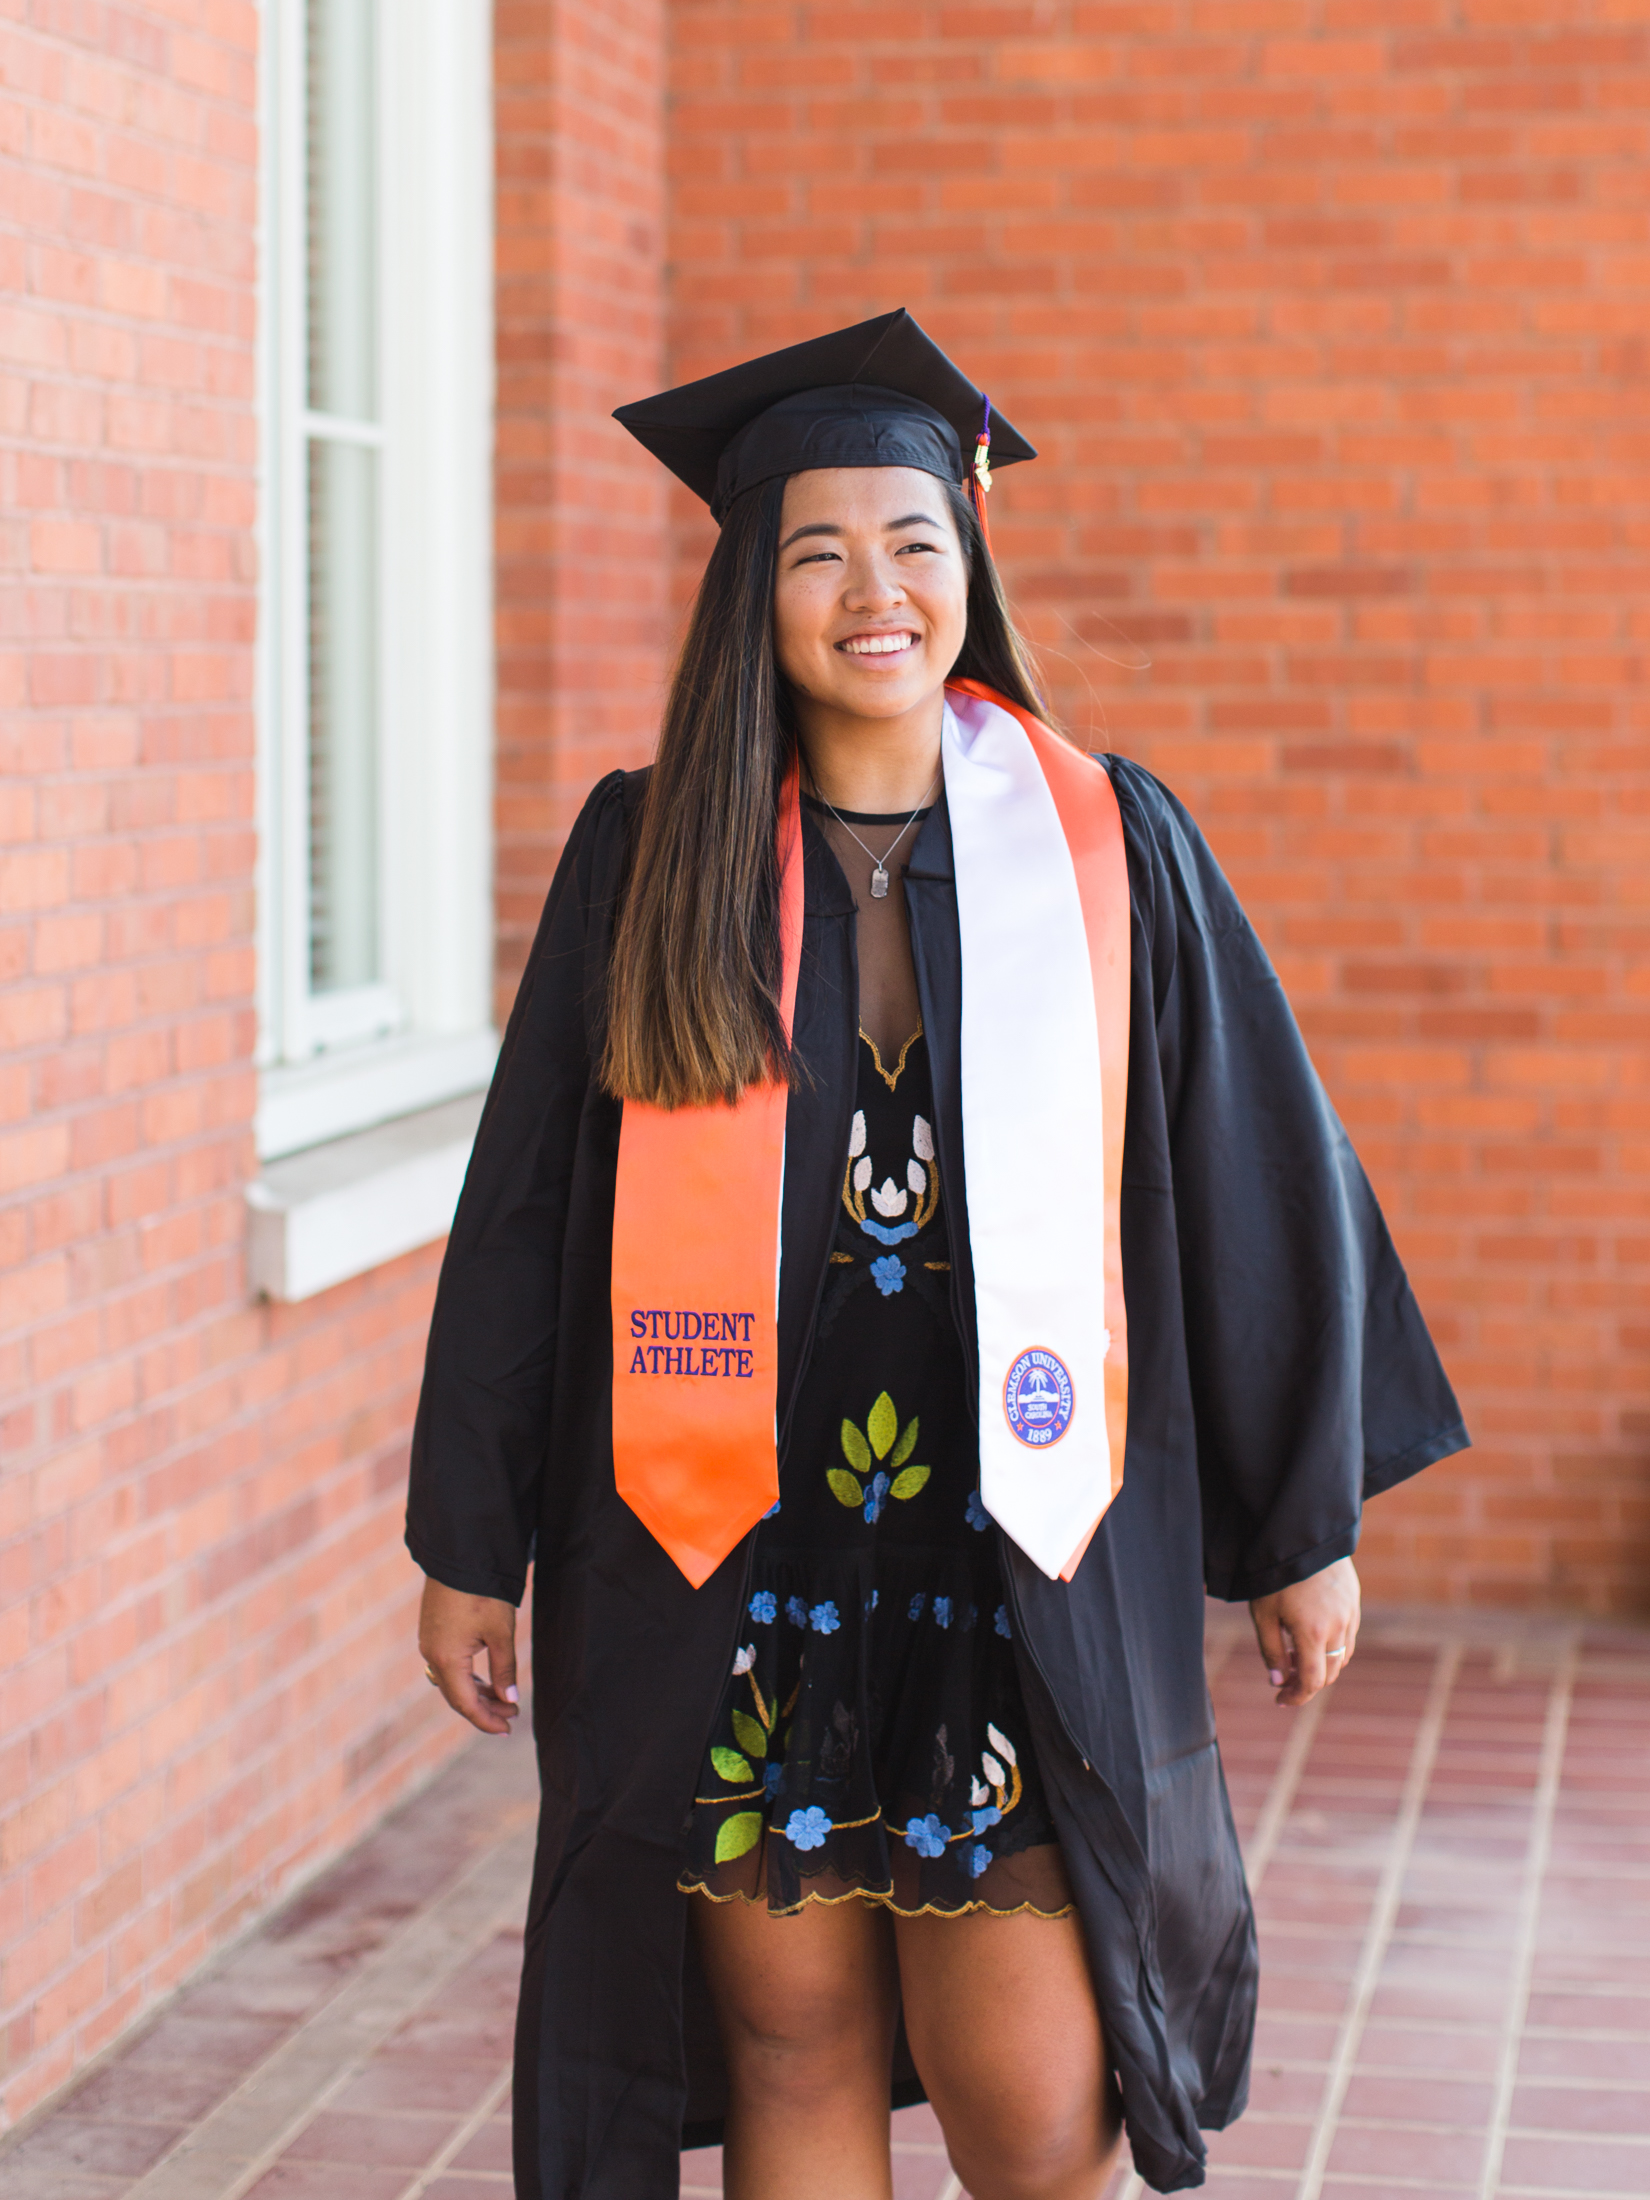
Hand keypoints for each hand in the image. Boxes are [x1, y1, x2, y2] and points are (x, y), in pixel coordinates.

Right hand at [419, 1579, 520, 1734]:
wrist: (460, 1555)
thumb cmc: (483, 1593)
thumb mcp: (501, 1632)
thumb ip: (504, 1669)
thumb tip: (509, 1699)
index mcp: (447, 1659)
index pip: (466, 1704)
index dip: (487, 1720)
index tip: (508, 1729)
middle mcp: (431, 1654)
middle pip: (457, 1695)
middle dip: (484, 1709)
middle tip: (512, 1714)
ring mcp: (429, 1642)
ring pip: (452, 1681)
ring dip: (476, 1693)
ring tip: (504, 1699)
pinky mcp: (432, 1631)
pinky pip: (447, 1666)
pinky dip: (467, 1677)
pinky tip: (485, 1679)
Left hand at [1249, 1557, 1359, 1707]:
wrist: (1304, 1535)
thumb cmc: (1277, 1574)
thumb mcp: (1264, 1614)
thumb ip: (1271, 1651)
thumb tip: (1278, 1682)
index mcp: (1313, 1633)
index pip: (1312, 1681)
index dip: (1297, 1696)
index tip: (1280, 1700)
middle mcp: (1338, 1628)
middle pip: (1330, 1673)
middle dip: (1308, 1683)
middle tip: (1284, 1681)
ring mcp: (1350, 1615)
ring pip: (1342, 1656)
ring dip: (1322, 1665)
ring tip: (1294, 1655)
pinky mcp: (1355, 1603)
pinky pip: (1348, 1637)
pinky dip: (1333, 1647)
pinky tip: (1311, 1637)